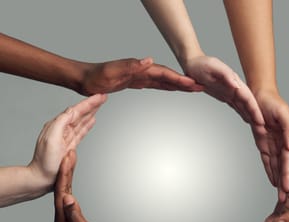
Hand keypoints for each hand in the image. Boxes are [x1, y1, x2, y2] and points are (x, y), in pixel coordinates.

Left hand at [28, 94, 105, 189]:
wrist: (42, 178)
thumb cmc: (45, 162)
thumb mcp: (51, 139)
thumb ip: (60, 123)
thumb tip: (71, 112)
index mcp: (57, 125)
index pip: (75, 110)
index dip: (88, 103)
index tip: (99, 96)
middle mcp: (61, 129)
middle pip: (79, 113)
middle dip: (91, 104)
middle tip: (103, 97)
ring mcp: (66, 137)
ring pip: (81, 121)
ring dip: (91, 112)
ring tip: (100, 105)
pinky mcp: (69, 145)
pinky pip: (81, 131)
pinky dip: (87, 124)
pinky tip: (92, 120)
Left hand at [54, 150, 111, 221]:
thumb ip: (77, 217)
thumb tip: (68, 198)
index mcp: (64, 219)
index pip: (62, 191)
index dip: (65, 173)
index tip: (68, 157)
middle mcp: (62, 217)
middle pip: (61, 189)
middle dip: (65, 170)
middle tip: (70, 153)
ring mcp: (66, 219)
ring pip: (65, 193)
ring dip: (67, 176)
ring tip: (71, 162)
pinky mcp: (71, 221)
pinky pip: (69, 199)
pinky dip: (71, 187)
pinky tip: (72, 182)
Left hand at [79, 57, 202, 94]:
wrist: (83, 79)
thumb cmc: (94, 76)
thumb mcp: (111, 71)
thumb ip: (131, 66)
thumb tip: (149, 61)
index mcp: (139, 68)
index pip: (163, 73)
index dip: (179, 79)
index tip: (192, 83)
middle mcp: (141, 71)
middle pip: (167, 77)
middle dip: (184, 82)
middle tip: (200, 87)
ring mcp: (139, 77)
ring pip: (163, 81)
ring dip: (177, 85)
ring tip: (191, 88)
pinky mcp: (134, 83)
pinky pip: (154, 85)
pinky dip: (165, 87)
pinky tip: (170, 89)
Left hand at [182, 55, 264, 125]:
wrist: (193, 65)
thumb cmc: (201, 64)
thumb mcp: (213, 67)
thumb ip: (225, 75)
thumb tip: (236, 85)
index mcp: (234, 81)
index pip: (248, 97)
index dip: (254, 109)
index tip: (260, 120)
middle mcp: (235, 87)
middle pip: (248, 103)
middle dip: (256, 115)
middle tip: (262, 129)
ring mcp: (230, 92)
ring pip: (243, 106)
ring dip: (251, 116)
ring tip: (259, 128)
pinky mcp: (225, 96)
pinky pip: (236, 106)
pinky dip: (243, 113)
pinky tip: (248, 119)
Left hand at [252, 89, 288, 199]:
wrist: (259, 96)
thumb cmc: (272, 103)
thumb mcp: (282, 114)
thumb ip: (288, 129)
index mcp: (288, 138)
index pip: (287, 160)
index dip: (287, 174)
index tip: (287, 188)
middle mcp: (281, 144)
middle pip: (282, 166)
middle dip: (283, 182)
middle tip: (284, 199)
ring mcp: (272, 144)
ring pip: (274, 166)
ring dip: (276, 179)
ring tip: (279, 194)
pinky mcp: (263, 143)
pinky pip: (266, 159)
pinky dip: (269, 169)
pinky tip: (271, 179)